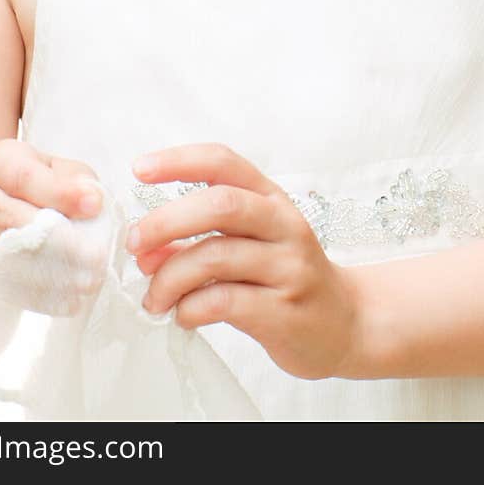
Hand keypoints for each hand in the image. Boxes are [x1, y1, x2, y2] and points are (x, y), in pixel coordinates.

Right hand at [0, 139, 109, 315]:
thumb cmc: (39, 186)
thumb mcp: (59, 170)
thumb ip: (76, 180)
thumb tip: (92, 199)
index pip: (24, 176)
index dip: (60, 193)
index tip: (94, 206)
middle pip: (10, 219)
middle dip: (58, 240)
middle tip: (96, 258)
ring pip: (4, 256)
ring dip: (48, 272)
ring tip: (86, 282)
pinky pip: (1, 282)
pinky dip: (35, 292)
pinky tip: (65, 298)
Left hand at [127, 142, 361, 379]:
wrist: (348, 323)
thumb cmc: (287, 278)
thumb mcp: (251, 245)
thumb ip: (201, 239)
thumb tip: (146, 247)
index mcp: (271, 199)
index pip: (223, 163)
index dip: (179, 161)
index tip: (140, 169)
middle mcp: (284, 225)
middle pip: (220, 204)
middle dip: (165, 222)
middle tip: (135, 244)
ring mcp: (288, 267)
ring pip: (216, 257)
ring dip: (169, 277)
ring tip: (154, 297)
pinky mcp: (285, 312)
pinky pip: (224, 302)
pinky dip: (190, 308)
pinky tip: (183, 315)